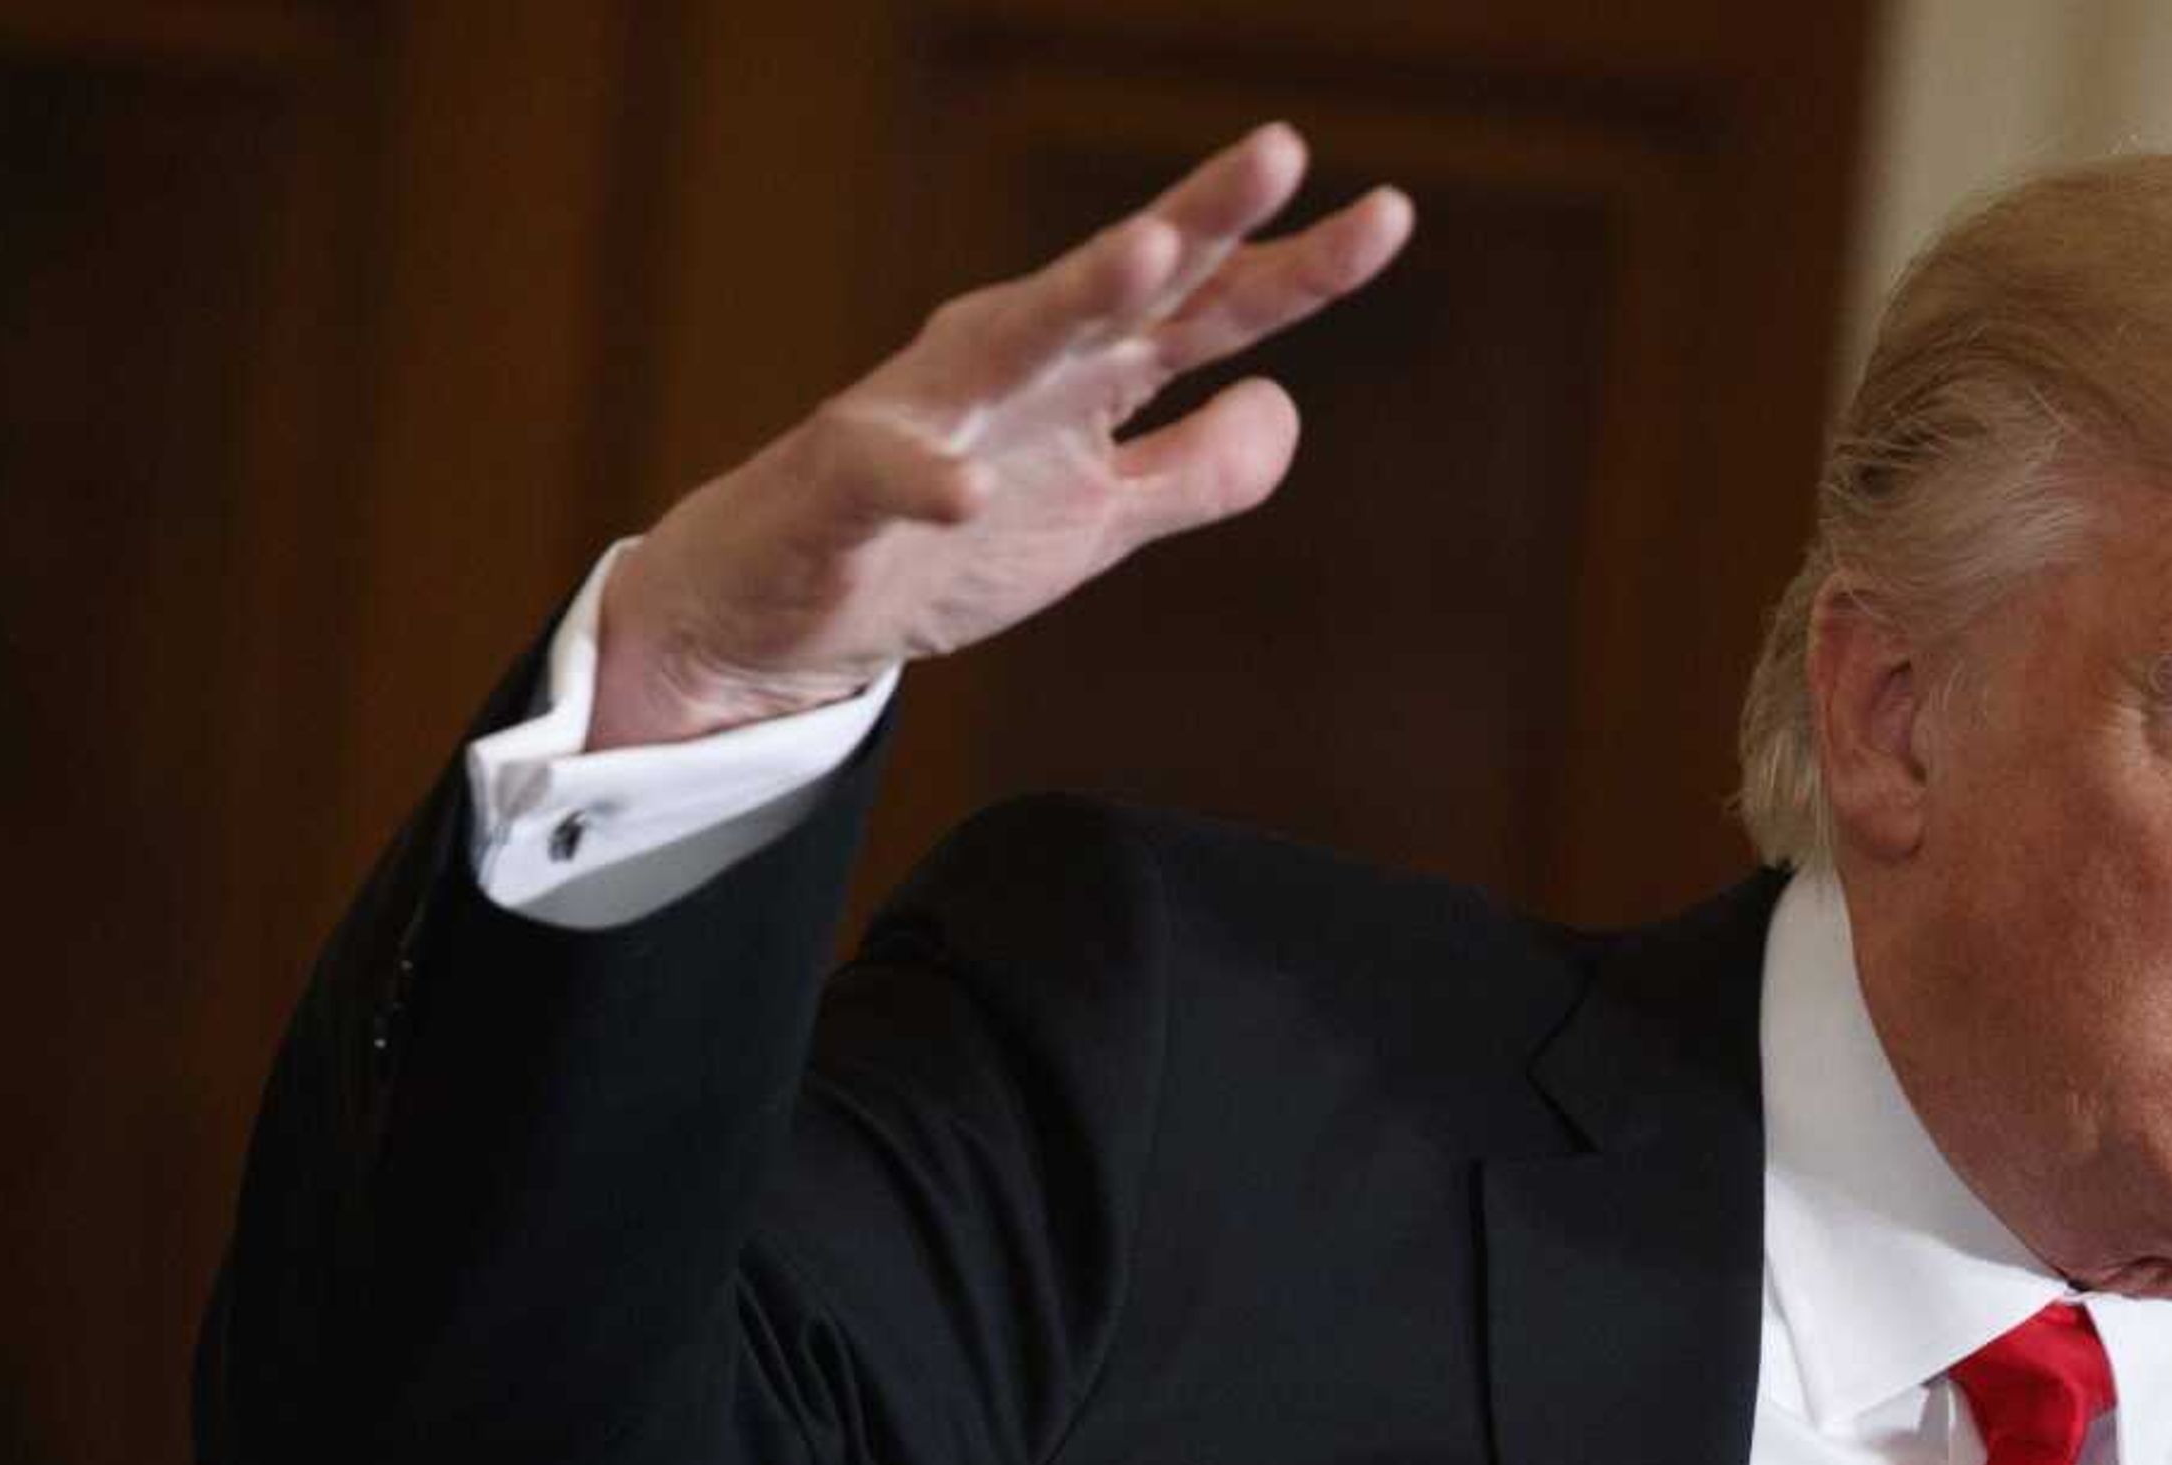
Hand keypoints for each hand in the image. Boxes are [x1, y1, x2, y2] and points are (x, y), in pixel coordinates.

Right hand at [589, 124, 1412, 750]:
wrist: (783, 608)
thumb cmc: (944, 545)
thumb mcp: (1103, 519)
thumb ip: (1195, 470)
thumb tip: (1286, 402)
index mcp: (1080, 372)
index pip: (1207, 310)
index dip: (1296, 268)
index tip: (1388, 215)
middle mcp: (1011, 365)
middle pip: (1124, 286)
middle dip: (1201, 218)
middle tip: (1282, 149)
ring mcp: (927, 418)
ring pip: (1012, 344)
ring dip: (1080, 297)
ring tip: (1150, 254)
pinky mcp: (848, 490)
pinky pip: (890, 478)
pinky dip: (927, 479)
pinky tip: (966, 488)